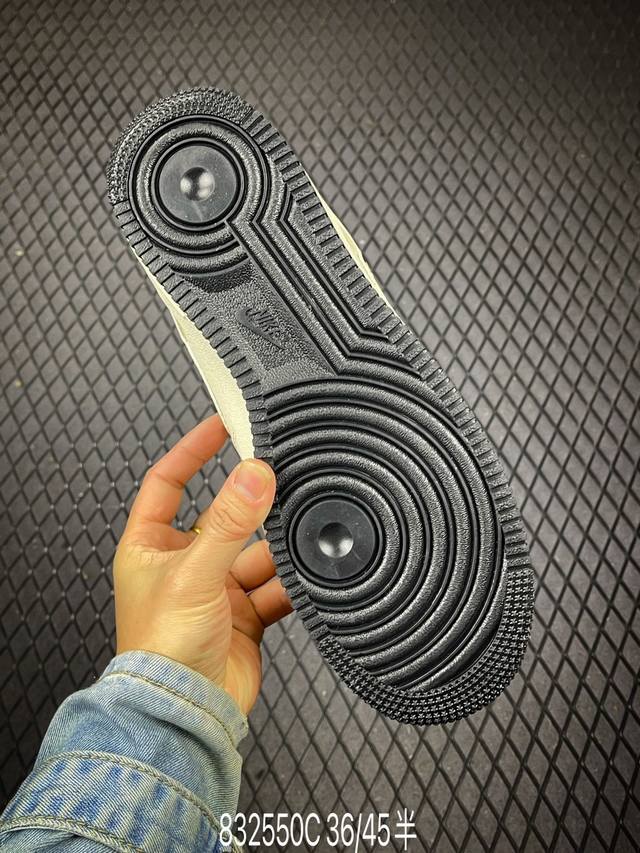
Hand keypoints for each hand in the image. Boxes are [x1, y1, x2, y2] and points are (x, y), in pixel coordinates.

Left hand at [113, 414, 291, 714]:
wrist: (185, 715)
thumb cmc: (161, 652)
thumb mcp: (194, 573)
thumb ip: (229, 523)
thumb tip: (254, 475)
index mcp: (150, 546)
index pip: (168, 481)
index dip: (192, 450)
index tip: (221, 425)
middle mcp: (182, 564)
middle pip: (223, 518)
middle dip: (251, 507)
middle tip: (279, 481)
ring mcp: (215, 590)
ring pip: (255, 552)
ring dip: (276, 550)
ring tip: (299, 537)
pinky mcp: (245, 615)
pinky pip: (275, 586)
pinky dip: (292, 582)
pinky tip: (306, 575)